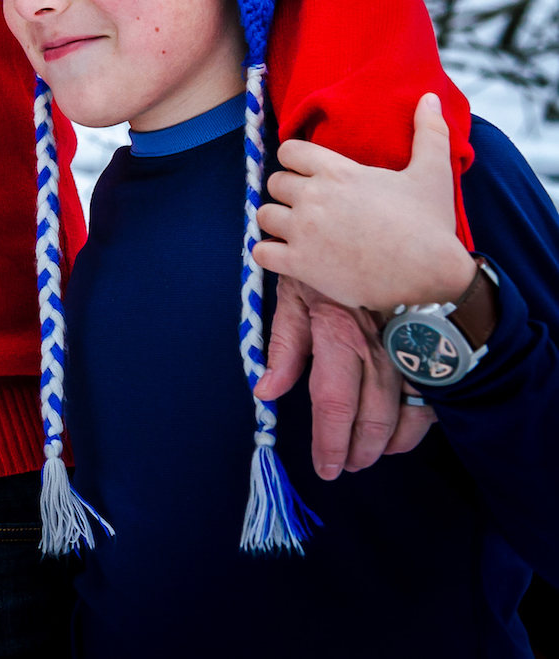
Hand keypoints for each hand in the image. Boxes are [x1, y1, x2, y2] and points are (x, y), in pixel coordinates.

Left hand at [254, 94, 475, 310]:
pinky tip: (288, 255)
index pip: (289, 151)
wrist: (433, 276)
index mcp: (337, 172)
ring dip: (276, 221)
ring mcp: (304, 232)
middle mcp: (314, 197)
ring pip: (263, 215)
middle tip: (309, 205)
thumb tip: (430, 97)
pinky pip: (260, 253)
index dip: (296, 161)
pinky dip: (269, 253)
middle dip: (288, 192)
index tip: (308, 173)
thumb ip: (429, 133)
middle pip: (275, 183)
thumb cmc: (431, 225)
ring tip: (297, 230)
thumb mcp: (433, 173)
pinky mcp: (301, 264)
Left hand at [257, 273, 433, 478]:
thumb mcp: (294, 294)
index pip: (334, 401)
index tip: (325, 467)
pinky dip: (418, 422)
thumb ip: (283, 346)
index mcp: (339, 333)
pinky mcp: (429, 343)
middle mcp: (379, 345)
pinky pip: (432, 395)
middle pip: (372, 416)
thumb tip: (265, 392)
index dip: (329, 440)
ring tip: (368, 458)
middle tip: (344, 467)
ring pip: (406, 412)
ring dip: (388, 443)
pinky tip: (403, 437)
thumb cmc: (327, 263)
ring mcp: (409, 345)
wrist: (378, 230)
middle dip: (358, 450)